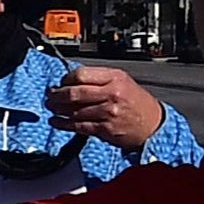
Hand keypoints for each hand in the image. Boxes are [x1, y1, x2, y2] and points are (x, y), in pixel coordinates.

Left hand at [47, 66, 165, 148]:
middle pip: (74, 92)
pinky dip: (64, 124)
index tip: (60, 83)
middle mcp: (111, 93)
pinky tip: (57, 122)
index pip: (81, 74)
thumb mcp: (122, 81)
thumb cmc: (137, 103)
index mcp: (114, 77)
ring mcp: (107, 112)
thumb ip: (99, 78)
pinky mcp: (105, 129)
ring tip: (52, 108)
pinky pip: (79, 126)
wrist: (153, 124)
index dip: (65, 79)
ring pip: (74, 110)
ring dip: (58, 110)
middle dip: (57, 95)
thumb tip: (72, 79)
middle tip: (50, 96)